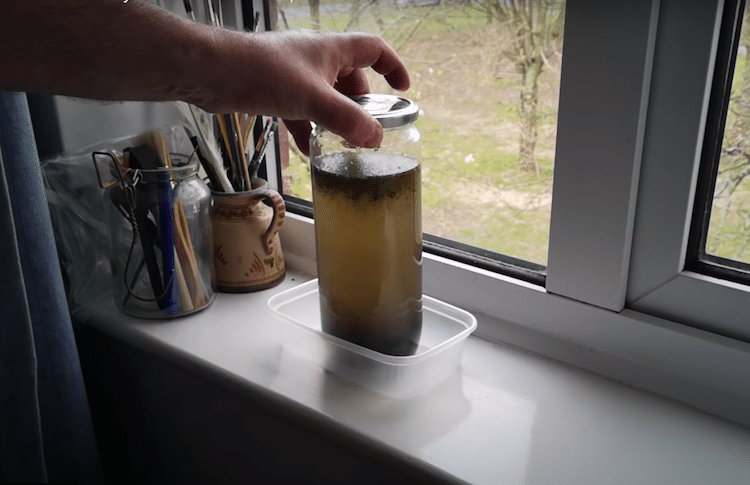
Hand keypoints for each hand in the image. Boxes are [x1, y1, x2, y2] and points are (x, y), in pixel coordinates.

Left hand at [189, 29, 410, 154]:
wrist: (211, 73)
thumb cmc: (262, 72)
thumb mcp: (311, 99)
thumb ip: (345, 120)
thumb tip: (376, 140)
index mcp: (332, 49)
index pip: (374, 49)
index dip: (393, 66)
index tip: (403, 89)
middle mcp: (316, 59)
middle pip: (351, 80)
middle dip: (361, 106)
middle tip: (366, 131)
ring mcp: (295, 75)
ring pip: (326, 98)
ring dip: (334, 121)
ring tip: (341, 146)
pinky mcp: (276, 91)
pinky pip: (302, 111)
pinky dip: (308, 129)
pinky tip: (308, 151)